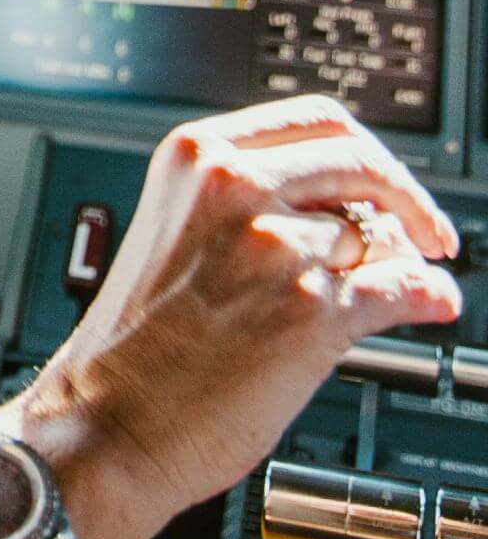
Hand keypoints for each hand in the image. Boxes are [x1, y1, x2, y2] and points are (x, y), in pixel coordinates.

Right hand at [21, 95, 461, 538]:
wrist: (108, 417)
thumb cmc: (135, 343)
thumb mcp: (177, 231)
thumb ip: (250, 203)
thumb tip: (353, 212)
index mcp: (193, 157)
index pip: (314, 120)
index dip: (365, 151)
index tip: (382, 183)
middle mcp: (232, 186)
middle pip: (361, 160)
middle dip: (406, 197)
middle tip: (423, 230)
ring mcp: (273, 245)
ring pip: (379, 235)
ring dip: (394, 264)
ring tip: (384, 290)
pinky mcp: (310, 310)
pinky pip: (402, 289)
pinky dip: (427, 298)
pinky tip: (430, 304)